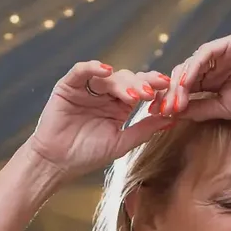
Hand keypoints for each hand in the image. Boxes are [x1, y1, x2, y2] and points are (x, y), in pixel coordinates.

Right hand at [21, 61, 175, 178]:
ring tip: (132, 95)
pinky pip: (81, 71)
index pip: (140, 89)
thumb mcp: (121, 142)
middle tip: (152, 93)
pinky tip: (106, 71)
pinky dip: (93, 68)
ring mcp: (86, 88)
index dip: (154, 88)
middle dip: (141, 84)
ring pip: (109, 76)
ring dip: (122, 83)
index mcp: (119, 106)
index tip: (169, 90)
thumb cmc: (87, 155)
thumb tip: (173, 119)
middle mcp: (104, 94)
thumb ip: (145, 129)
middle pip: (127, 80)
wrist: (57, 163)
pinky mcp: (68, 86)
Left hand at [161, 35, 230, 124]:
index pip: (185, 86)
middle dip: (172, 92)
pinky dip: (194, 67)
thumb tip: (172, 113)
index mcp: (212, 79)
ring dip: (180, 82)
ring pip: (191, 63)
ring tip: (175, 100)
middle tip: (165, 108)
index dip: (171, 99)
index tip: (159, 114)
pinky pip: (205, 53)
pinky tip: (187, 82)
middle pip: (184, 74)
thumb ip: (198, 108)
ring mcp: (222, 52)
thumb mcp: (223, 108)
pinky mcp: (230, 43)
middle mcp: (214, 63)